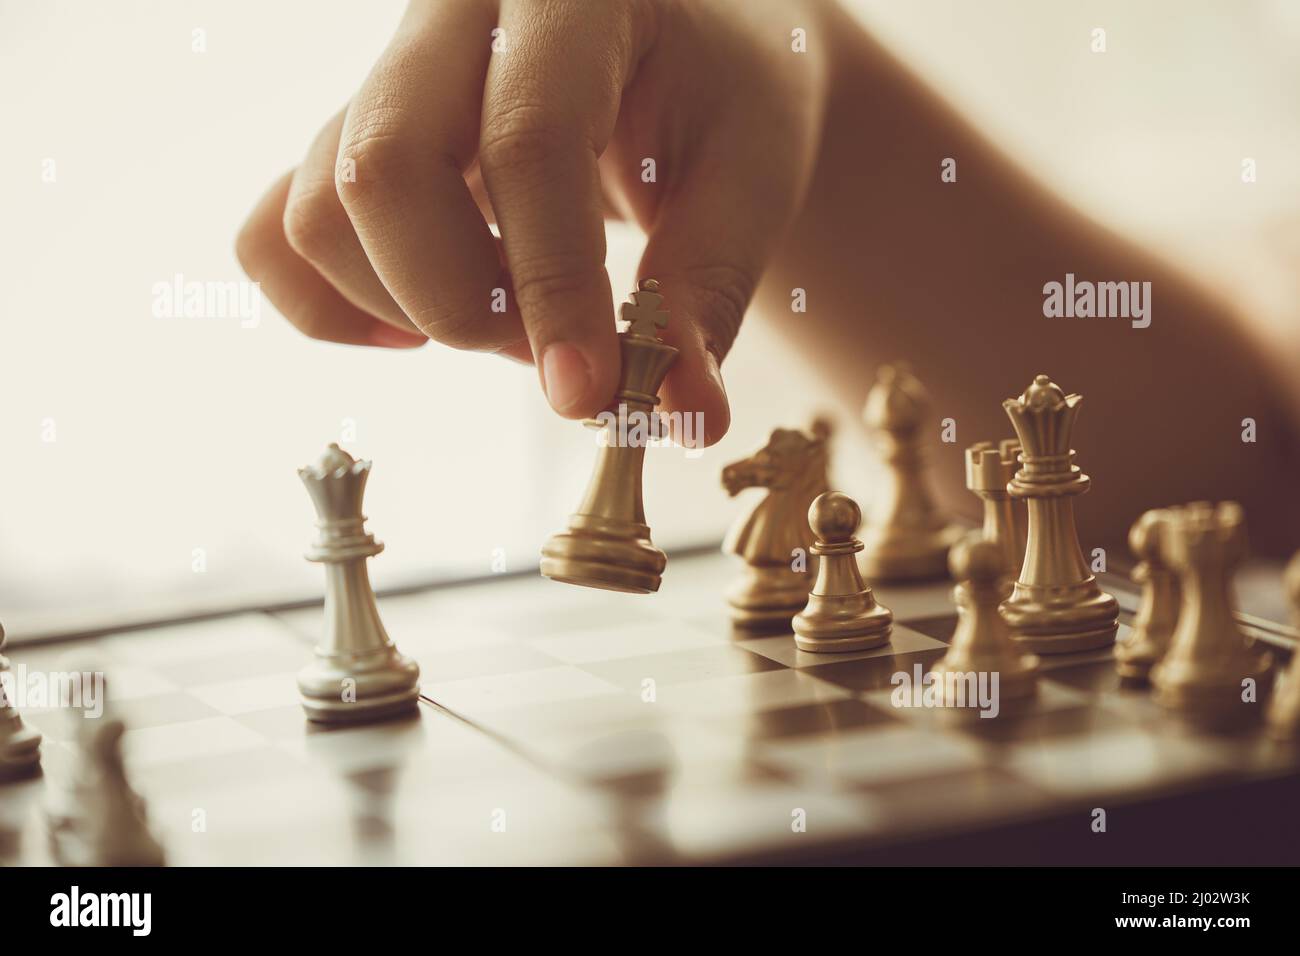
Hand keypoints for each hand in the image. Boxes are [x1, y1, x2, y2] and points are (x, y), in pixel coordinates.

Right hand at [235, 0, 831, 443]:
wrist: (686, 47)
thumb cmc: (724, 95)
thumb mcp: (751, 175)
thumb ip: (709, 289)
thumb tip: (685, 417)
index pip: (526, 142)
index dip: (550, 285)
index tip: (587, 392)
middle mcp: (453, 14)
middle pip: (385, 170)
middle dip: (466, 304)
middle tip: (559, 348)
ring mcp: (386, 73)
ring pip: (320, 211)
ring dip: (414, 310)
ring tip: (516, 321)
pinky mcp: (351, 134)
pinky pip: (279, 233)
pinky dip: (332, 306)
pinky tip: (420, 321)